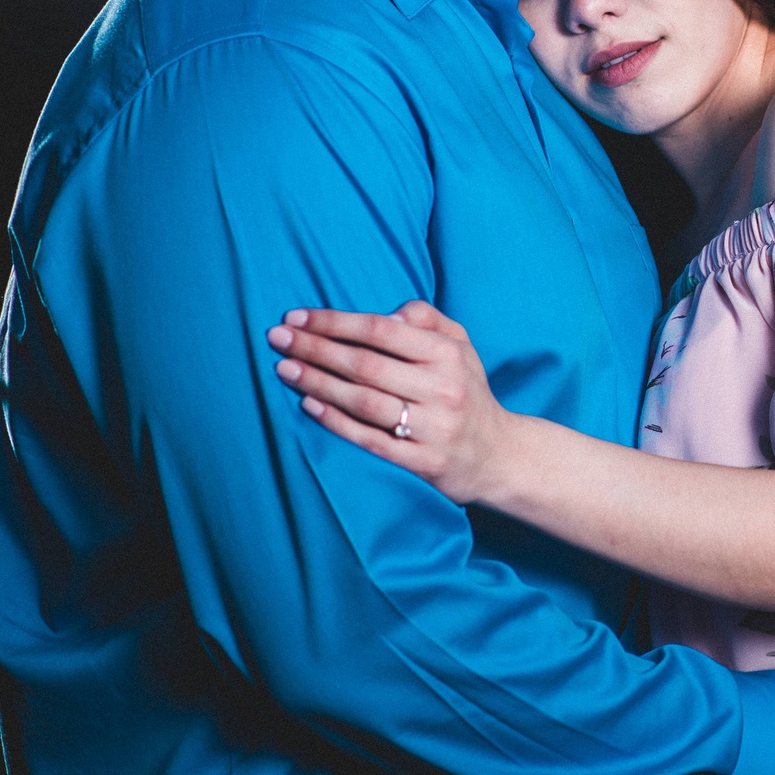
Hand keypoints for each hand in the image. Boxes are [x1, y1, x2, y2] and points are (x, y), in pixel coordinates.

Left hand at [268, 303, 512, 506]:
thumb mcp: (460, 347)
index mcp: (448, 355)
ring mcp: (432, 427)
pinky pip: (370, 439)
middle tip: (276, 338)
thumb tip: (386, 313)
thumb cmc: (467, 392)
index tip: (297, 317)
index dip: (335, 322)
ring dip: (318, 383)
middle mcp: (442, 389)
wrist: (498, 455)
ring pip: (364, 401)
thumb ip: (427, 319)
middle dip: (315, 349)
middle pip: (366, 365)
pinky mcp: (422, 461)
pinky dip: (336, 421)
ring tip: (283, 369)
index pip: (382, 330)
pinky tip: (309, 405)